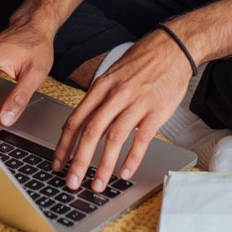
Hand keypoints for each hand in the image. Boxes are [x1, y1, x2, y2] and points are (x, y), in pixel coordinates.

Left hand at [52, 29, 192, 192]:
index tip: (58, 163)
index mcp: (102, 86)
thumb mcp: (113, 74)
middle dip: (79, 161)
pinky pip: (141, 139)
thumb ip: (98, 97)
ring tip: (98, 185)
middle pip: (91, 132)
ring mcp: (136, 103)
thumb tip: (80, 121)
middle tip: (72, 182)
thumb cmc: (142, 60)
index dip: (64, 144)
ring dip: (104, 166)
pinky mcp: (157, 110)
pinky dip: (132, 159)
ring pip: (114, 139)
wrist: (173, 47)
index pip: (76, 119)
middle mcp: (116, 95)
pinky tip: (125, 173)